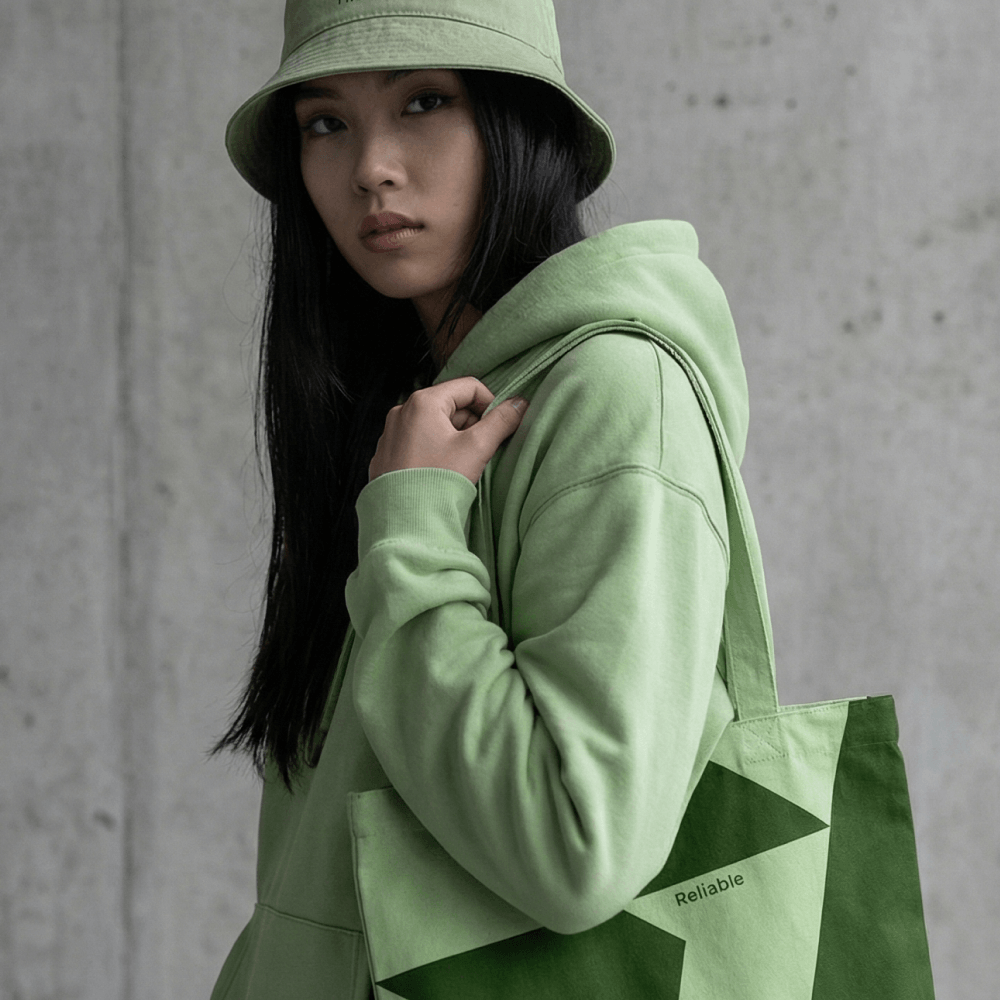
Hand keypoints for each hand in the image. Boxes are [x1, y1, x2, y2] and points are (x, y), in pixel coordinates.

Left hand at [368, 377, 528, 485]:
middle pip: (451, 405)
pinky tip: (440, 472)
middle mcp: (402, 412)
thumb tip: (519, 404)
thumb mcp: (476, 448)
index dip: (490, 404)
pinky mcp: (387, 455)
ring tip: (460, 465)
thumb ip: (501, 422)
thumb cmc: (437, 482)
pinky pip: (417, 442)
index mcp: (423, 402)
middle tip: (479, 450)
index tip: (497, 428)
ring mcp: (391, 434)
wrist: (404, 522)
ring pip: (435, 425)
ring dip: (454, 439)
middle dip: (471, 425)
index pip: (469, 387)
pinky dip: (434, 450)